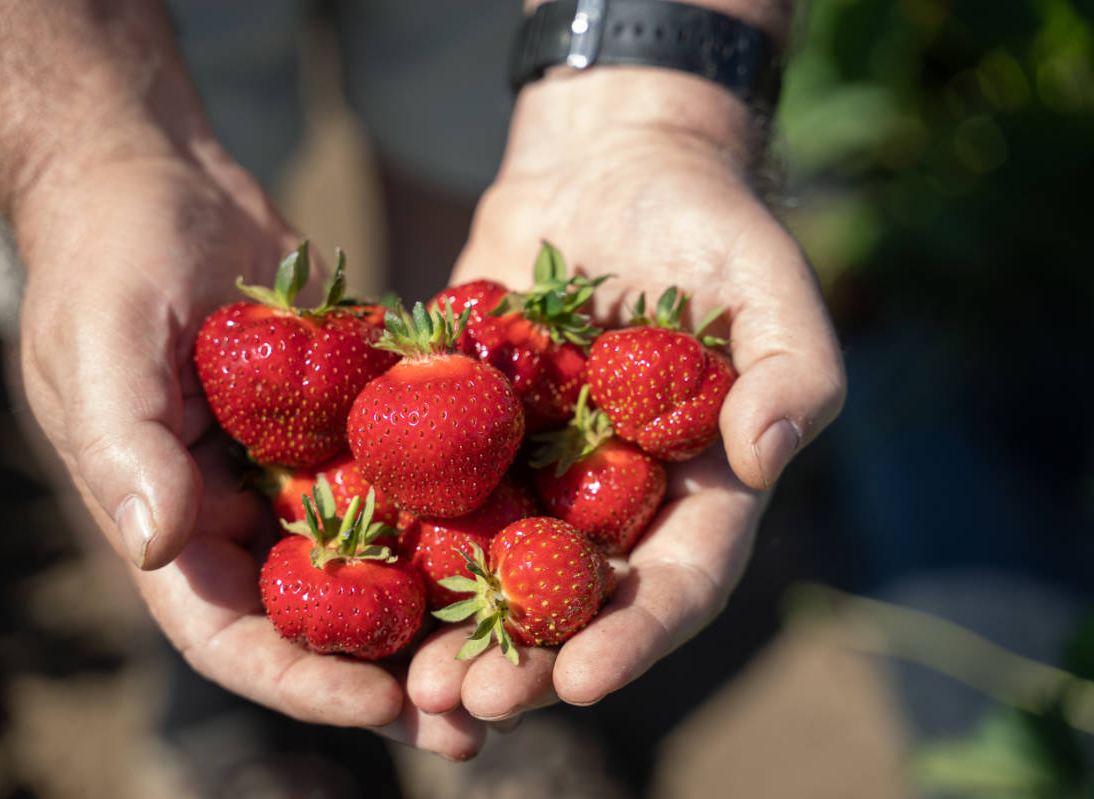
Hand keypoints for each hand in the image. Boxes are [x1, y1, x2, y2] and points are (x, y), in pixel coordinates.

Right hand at [14, 146, 486, 758]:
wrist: (159, 176)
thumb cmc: (107, 259)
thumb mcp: (100, 350)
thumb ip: (124, 451)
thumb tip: (159, 547)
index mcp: (173, 522)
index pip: (233, 634)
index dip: (302, 680)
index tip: (381, 704)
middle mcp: (243, 514)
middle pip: (322, 619)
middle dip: (395, 672)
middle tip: (478, 719)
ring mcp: (302, 467)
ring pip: (382, 559)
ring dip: (446, 609)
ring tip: (525, 652)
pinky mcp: (352, 417)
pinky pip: (411, 471)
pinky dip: (461, 508)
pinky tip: (531, 535)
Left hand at [404, 68, 845, 720]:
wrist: (611, 161)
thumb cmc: (709, 221)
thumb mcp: (771, 284)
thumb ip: (797, 369)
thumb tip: (768, 453)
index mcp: (695, 488)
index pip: (676, 583)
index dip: (634, 638)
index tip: (581, 684)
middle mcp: (612, 496)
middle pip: (572, 599)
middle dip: (525, 658)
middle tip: (470, 703)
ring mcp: (534, 466)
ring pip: (491, 566)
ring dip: (450, 627)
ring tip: (405, 681)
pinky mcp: (465, 425)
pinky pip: (428, 487)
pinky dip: (395, 536)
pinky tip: (345, 576)